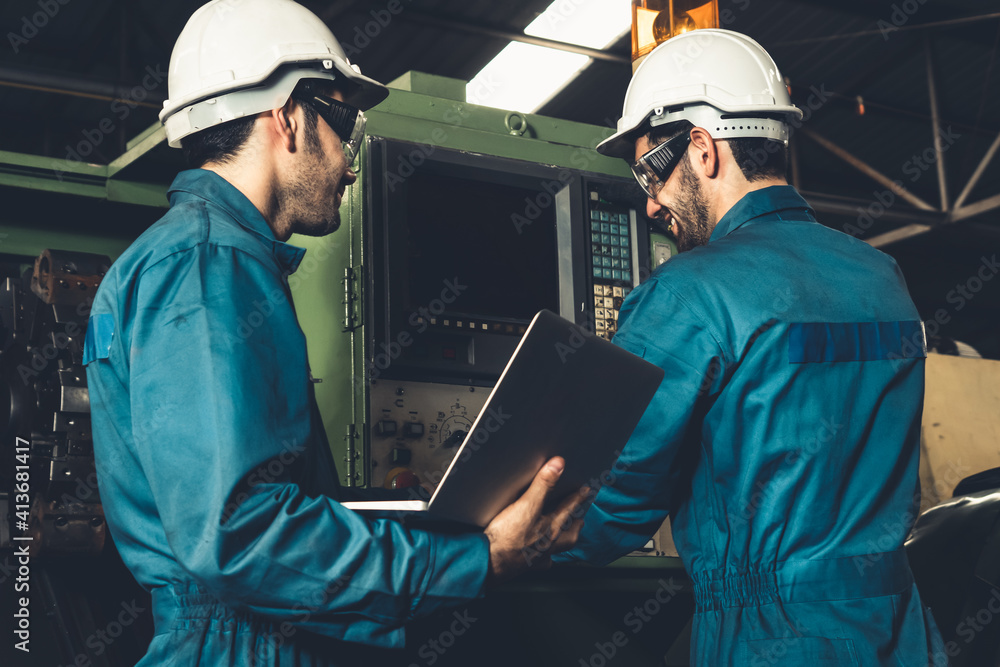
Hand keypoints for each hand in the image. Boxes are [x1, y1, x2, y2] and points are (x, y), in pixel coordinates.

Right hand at [483, 457, 592, 584]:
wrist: (488, 562)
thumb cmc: (507, 537)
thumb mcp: (526, 505)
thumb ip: (543, 485)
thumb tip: (558, 465)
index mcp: (551, 528)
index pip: (569, 509)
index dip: (578, 498)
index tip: (586, 491)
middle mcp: (548, 545)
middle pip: (569, 535)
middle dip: (576, 525)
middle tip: (580, 519)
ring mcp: (538, 557)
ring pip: (557, 550)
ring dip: (562, 542)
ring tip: (564, 535)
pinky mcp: (525, 566)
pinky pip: (540, 563)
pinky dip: (543, 558)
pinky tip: (538, 555)